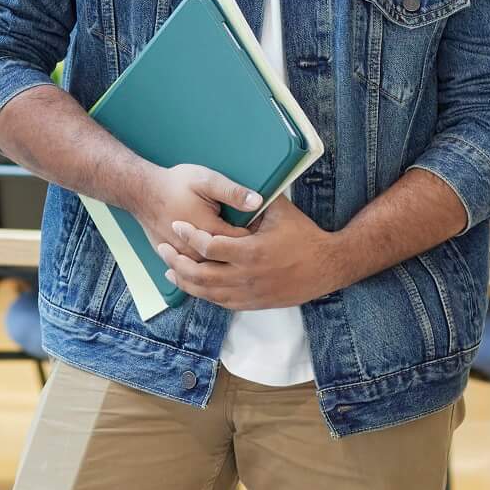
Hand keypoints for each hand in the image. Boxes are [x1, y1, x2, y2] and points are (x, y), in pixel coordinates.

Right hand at [131, 164, 260, 262]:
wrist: (142, 193)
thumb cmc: (175, 184)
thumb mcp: (207, 180)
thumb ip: (232, 192)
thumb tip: (257, 201)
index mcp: (211, 231)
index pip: (244, 243)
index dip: (258, 237)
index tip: (266, 230)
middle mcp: (198, 251)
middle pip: (230, 260)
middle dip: (244, 253)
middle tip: (255, 243)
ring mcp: (185, 258)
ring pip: (214, 270)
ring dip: (227, 263)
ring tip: (238, 251)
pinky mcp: (176, 259)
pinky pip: (197, 270)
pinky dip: (209, 266)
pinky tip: (217, 258)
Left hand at [160, 193, 339, 309]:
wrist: (326, 266)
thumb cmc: (303, 235)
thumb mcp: (279, 211)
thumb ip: (253, 201)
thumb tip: (232, 186)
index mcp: (251, 251)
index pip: (209, 246)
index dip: (189, 236)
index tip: (176, 225)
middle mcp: (247, 276)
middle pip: (200, 274)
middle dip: (177, 262)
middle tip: (163, 249)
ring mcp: (250, 293)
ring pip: (207, 292)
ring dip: (185, 281)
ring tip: (168, 271)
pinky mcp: (254, 303)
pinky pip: (221, 302)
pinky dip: (203, 294)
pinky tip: (192, 286)